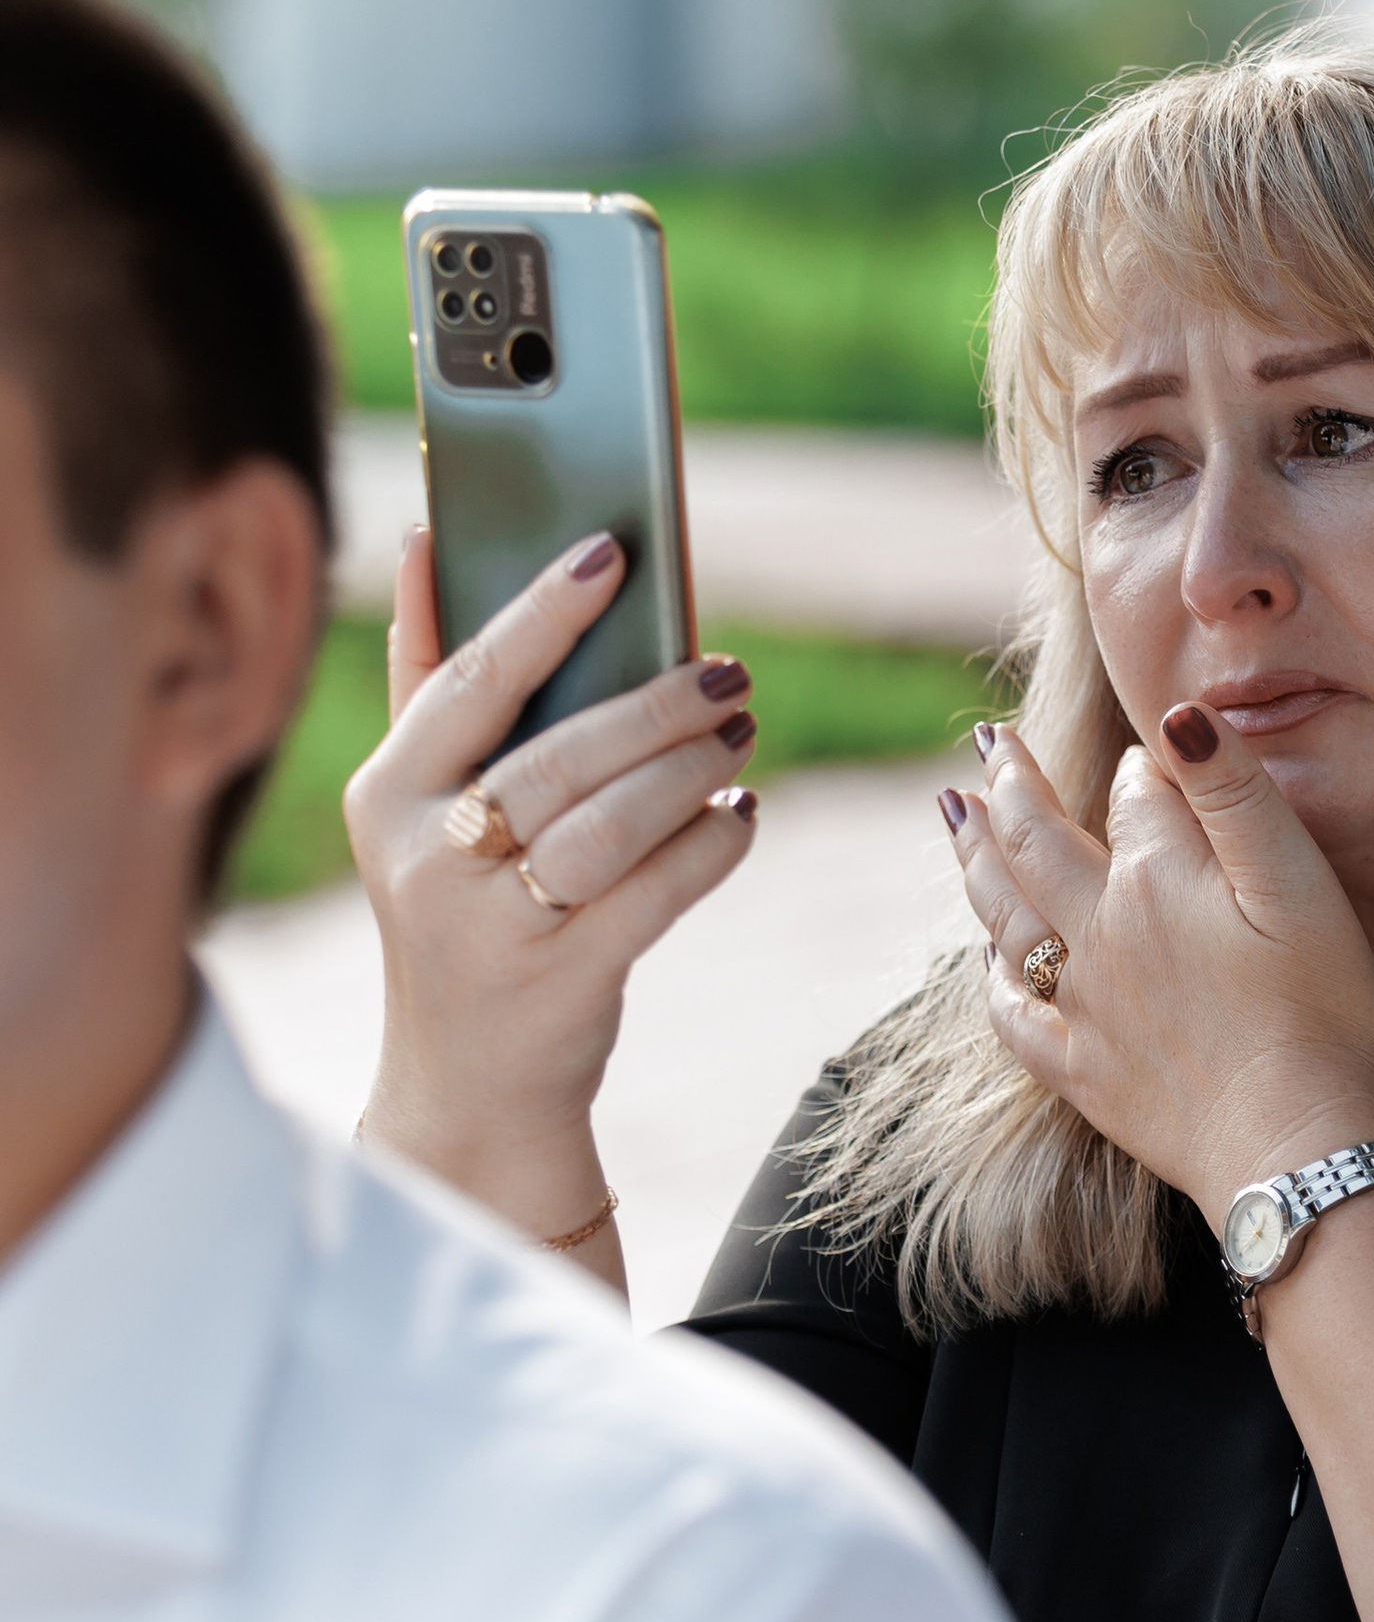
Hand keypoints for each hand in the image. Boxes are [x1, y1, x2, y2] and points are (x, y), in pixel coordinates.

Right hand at [345, 526, 758, 1257]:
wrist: (468, 1081)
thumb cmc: (463, 906)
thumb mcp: (418, 807)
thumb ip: (426, 681)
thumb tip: (423, 540)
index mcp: (384, 794)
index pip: (469, 682)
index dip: (542, 613)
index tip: (611, 551)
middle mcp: (424, 860)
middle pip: (558, 757)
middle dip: (656, 706)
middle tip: (727, 673)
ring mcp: (491, 929)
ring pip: (611, 826)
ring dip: (690, 771)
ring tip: (740, 735)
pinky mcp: (562, 983)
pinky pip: (657, 894)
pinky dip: (711, 845)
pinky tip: (740, 814)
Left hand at [947, 702, 1373, 1216]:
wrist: (1292, 1143)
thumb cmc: (1317, 1010)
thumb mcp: (1296, 882)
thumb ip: (1232, 793)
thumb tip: (1173, 719)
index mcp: (1155, 880)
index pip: (1132, 798)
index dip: (1143, 769)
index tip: (1148, 754)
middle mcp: (1100, 935)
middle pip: (1037, 841)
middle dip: (1010, 785)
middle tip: (991, 742)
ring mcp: (1083, 1007)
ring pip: (1005, 916)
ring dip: (975, 857)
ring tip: (952, 813)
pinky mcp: (1083, 1072)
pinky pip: (1013, 1016)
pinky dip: (991, 976)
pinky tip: (986, 956)